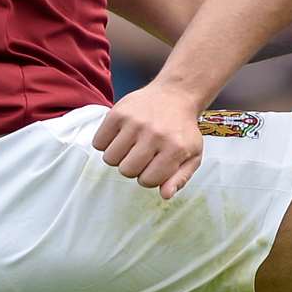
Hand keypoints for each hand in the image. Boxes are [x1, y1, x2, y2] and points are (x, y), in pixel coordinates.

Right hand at [92, 84, 206, 198]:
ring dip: (118, 157)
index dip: (148, 177)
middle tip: (141, 155)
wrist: (175, 95)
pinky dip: (105, 143)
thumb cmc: (182, 130)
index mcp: (175, 148)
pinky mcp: (118, 112)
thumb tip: (164, 195)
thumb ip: (180, 178)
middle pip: (126, 170)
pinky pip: (98, 142)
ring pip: (110, 159)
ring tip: (130, 145)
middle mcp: (155, 135)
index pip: (147, 181)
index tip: (153, 166)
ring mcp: (135, 122)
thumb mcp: (192, 155)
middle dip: (132, 168)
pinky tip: (119, 136)